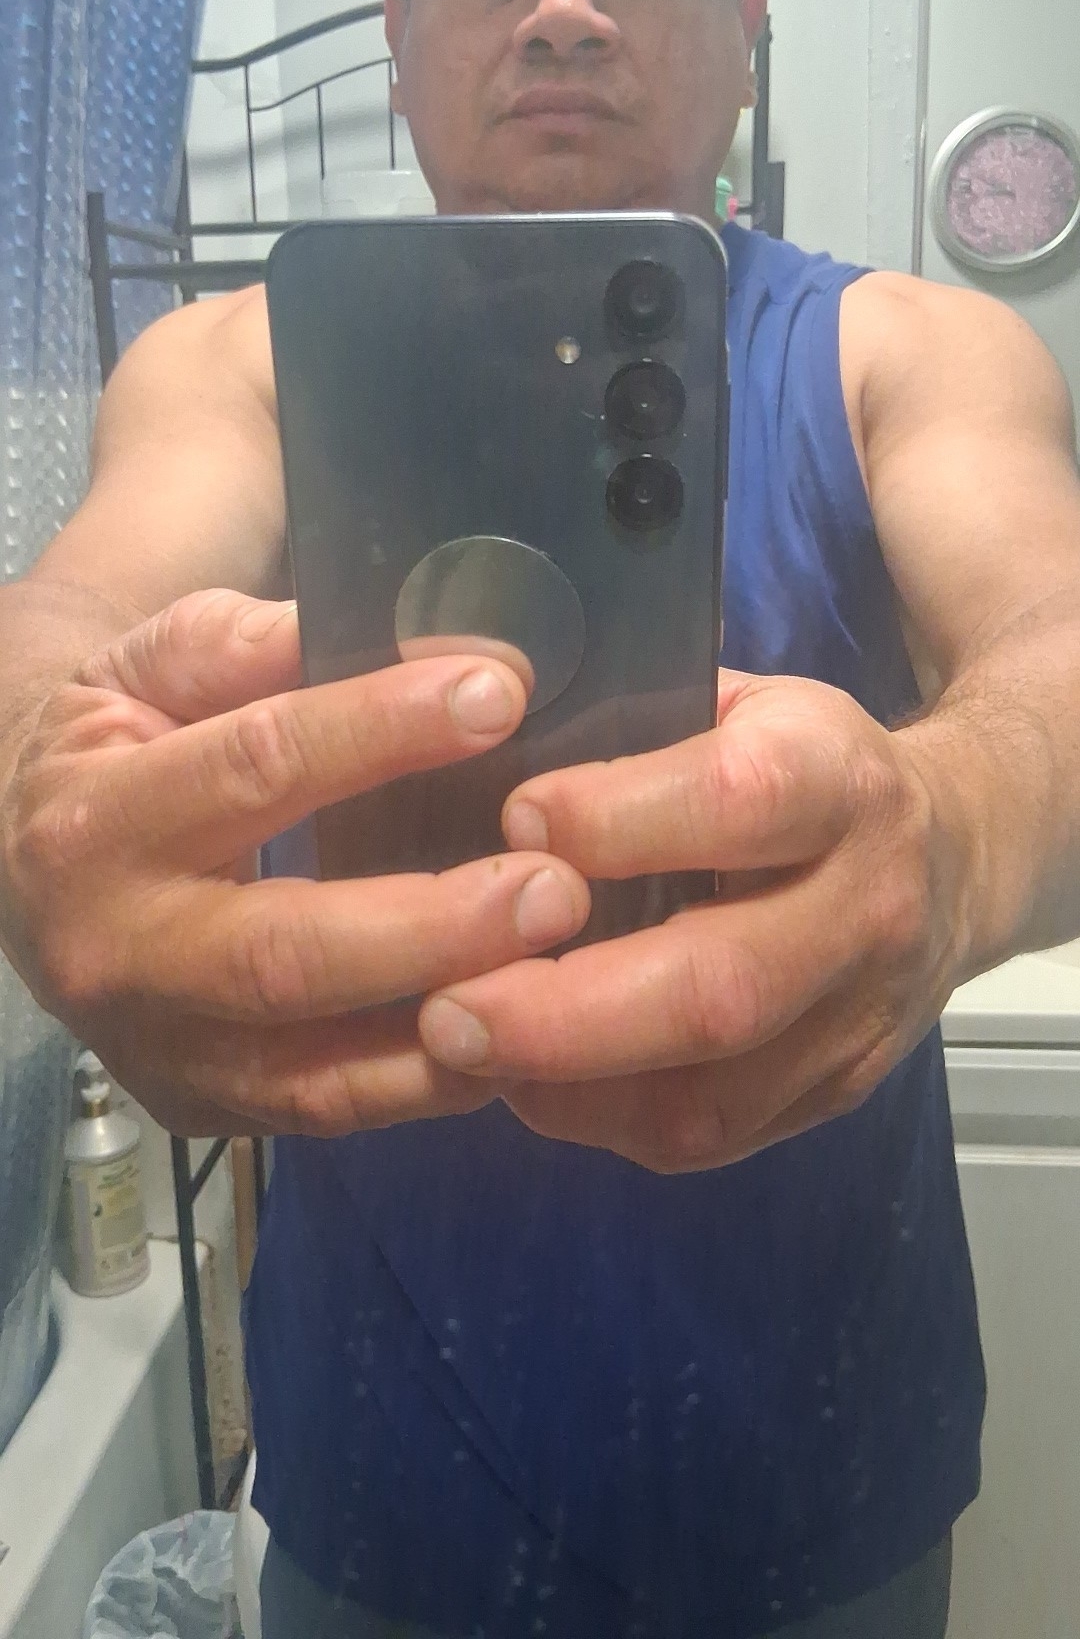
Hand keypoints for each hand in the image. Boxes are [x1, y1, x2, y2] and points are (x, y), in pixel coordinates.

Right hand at [0, 590, 588, 1135]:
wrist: (20, 858)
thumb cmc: (120, 740)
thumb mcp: (149, 663)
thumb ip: (248, 644)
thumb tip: (391, 638)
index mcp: (98, 821)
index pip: (254, 769)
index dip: (379, 732)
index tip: (498, 696)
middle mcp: (117, 954)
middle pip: (286, 956)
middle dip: (433, 926)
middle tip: (555, 886)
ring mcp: (160, 1050)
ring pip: (317, 1070)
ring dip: (452, 1028)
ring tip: (562, 971)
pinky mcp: (206, 1107)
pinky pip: (332, 1111)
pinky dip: (434, 1082)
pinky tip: (522, 1032)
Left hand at [418, 671, 973, 1171]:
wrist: (959, 852)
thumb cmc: (801, 762)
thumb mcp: (740, 702)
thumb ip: (633, 726)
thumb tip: (465, 736)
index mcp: (838, 780)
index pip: (738, 802)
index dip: (617, 820)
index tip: (513, 820)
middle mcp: (865, 907)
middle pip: (721, 986)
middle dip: (565, 1013)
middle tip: (446, 1012)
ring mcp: (860, 1019)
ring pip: (712, 1091)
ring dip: (567, 1084)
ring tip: (462, 1053)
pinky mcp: (838, 1093)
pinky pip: (709, 1135)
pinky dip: (600, 1117)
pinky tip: (527, 1080)